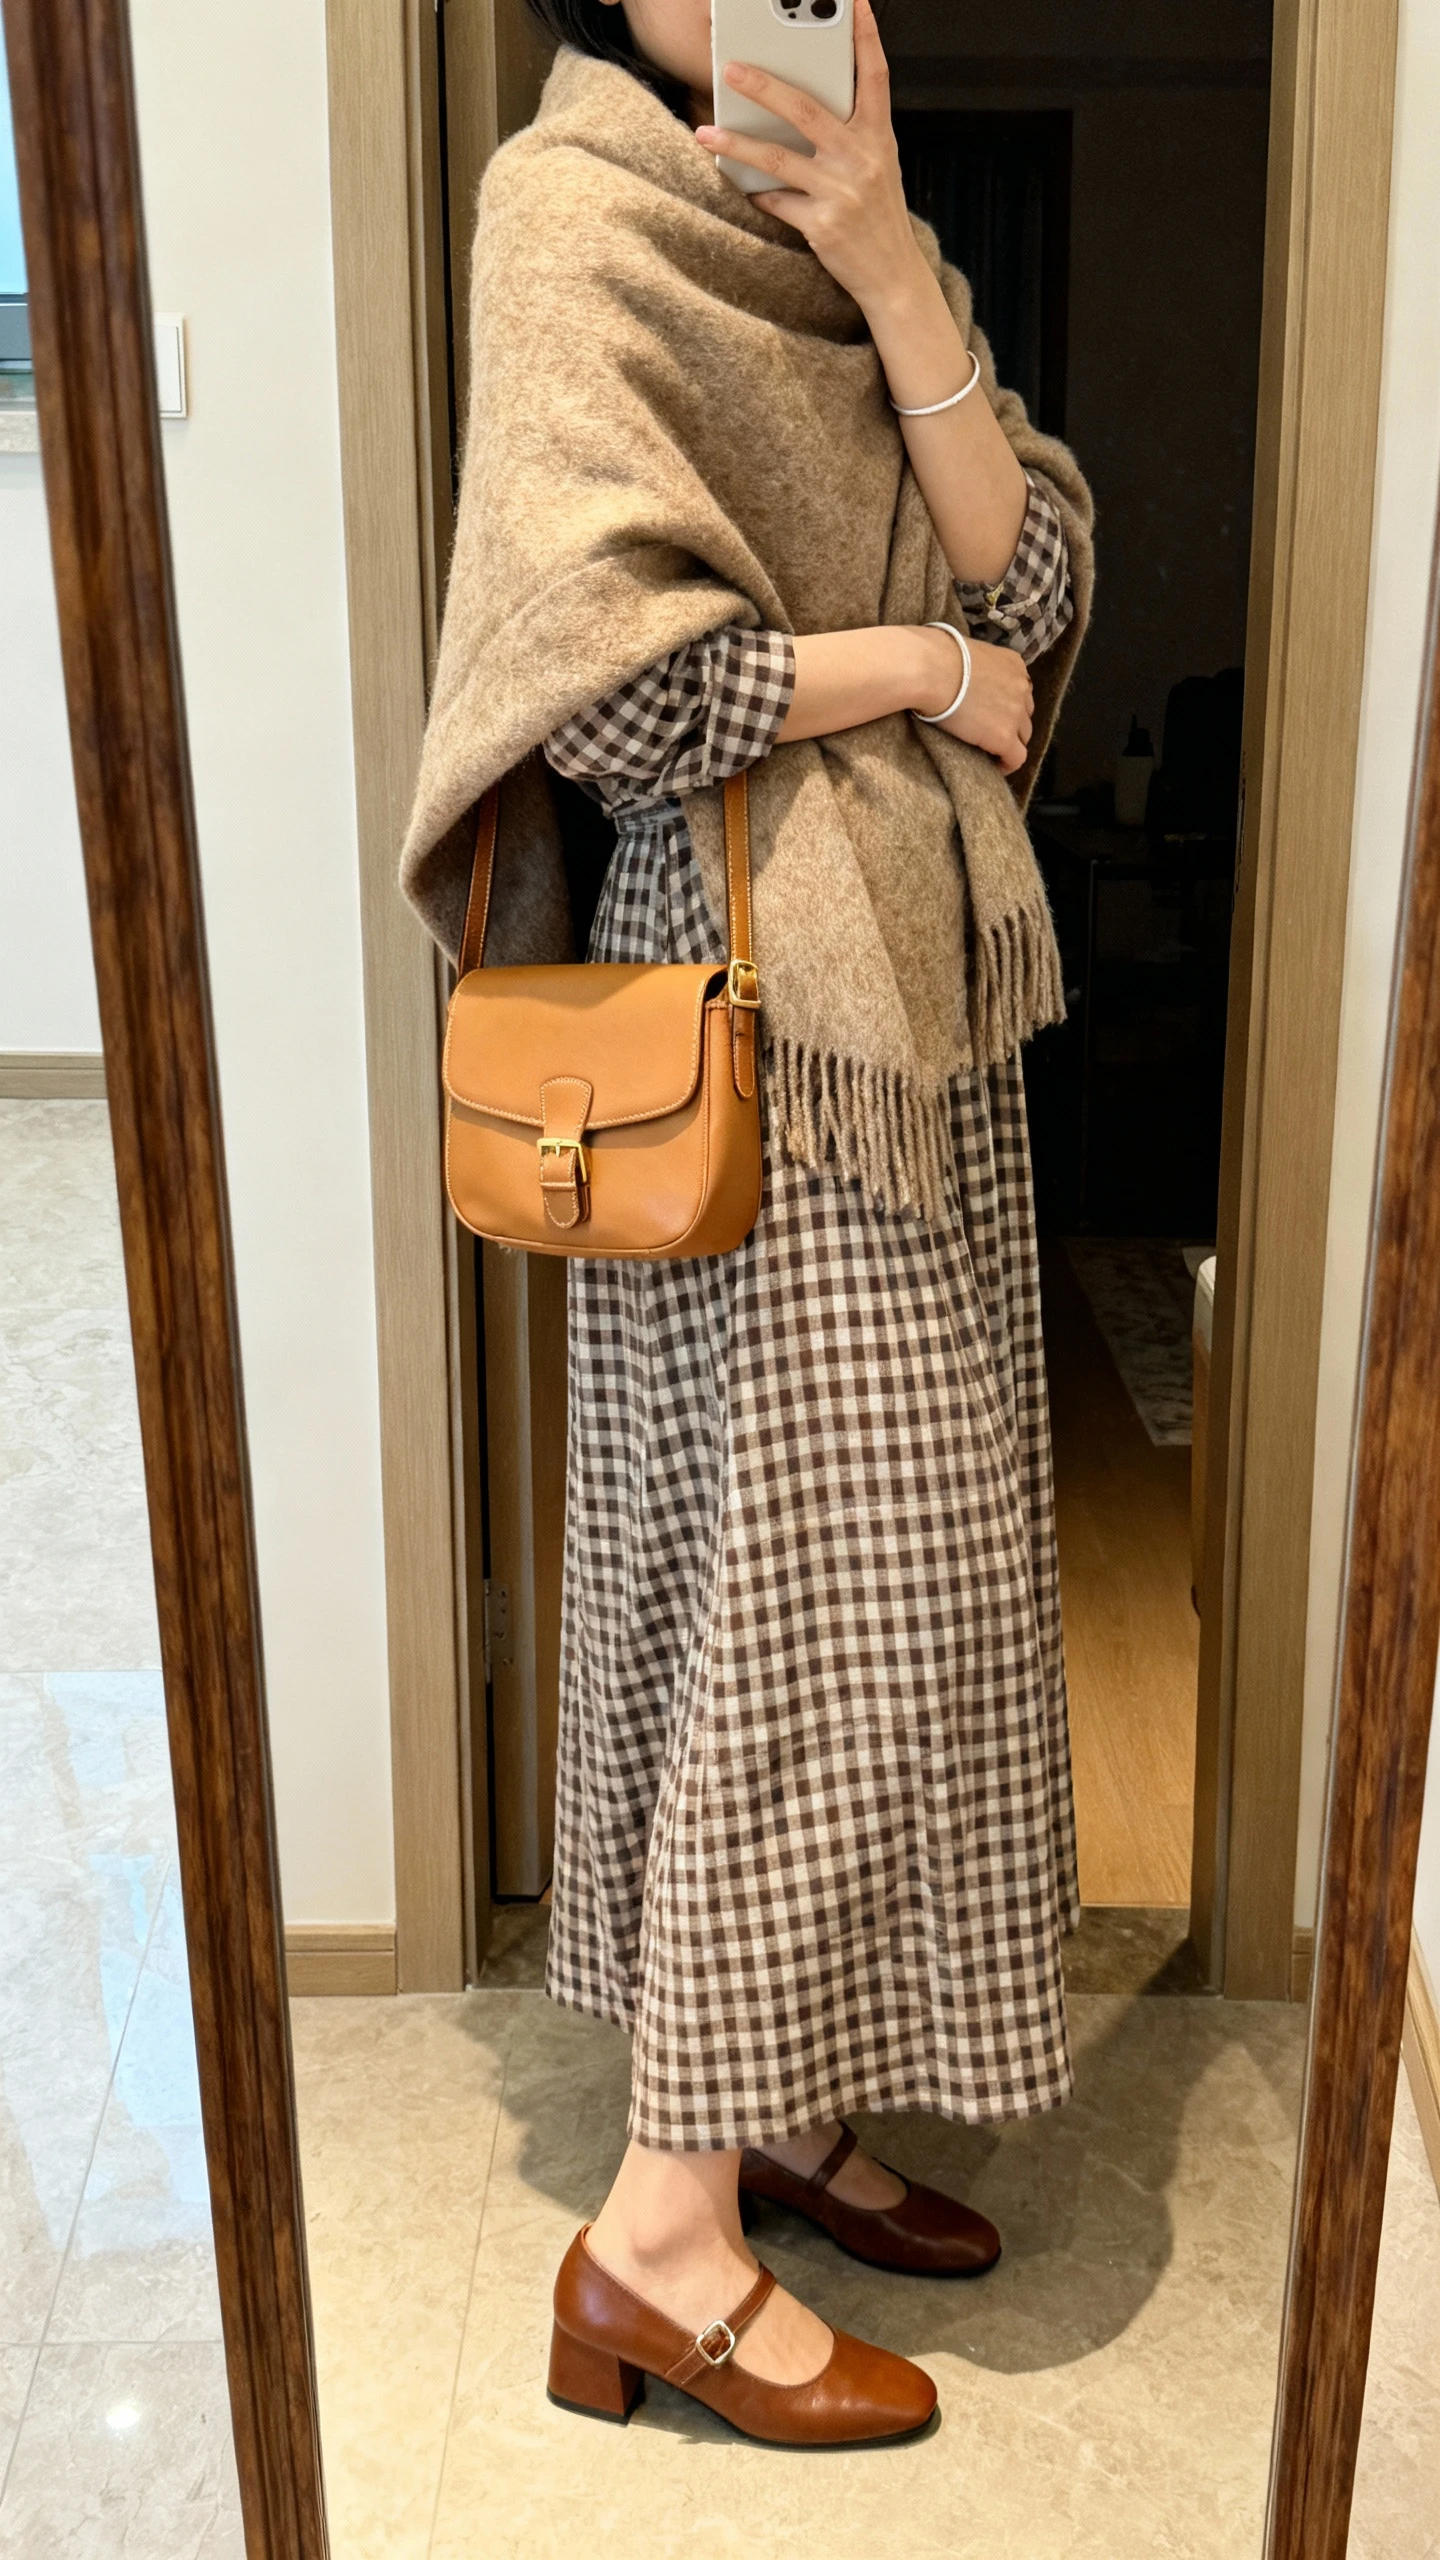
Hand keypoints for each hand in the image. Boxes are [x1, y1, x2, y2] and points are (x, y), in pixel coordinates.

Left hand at [694, 0, 924, 318]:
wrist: (893, 276)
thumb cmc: (879, 217)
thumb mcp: (878, 167)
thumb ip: (850, 134)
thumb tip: (799, 107)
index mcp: (878, 137)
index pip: (874, 76)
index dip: (865, 37)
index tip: (853, 3)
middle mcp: (861, 158)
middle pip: (806, 110)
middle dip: (764, 86)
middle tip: (732, 68)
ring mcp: (841, 191)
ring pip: (778, 158)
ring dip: (737, 144)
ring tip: (705, 132)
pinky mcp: (822, 224)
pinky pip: (777, 201)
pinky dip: (759, 194)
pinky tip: (748, 189)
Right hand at [917, 629, 1033, 776]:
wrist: (932, 671)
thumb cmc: (937, 659)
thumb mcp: (967, 653)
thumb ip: (976, 666)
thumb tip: (962, 675)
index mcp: (1014, 664)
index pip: (1020, 689)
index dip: (1009, 703)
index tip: (994, 712)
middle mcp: (1021, 687)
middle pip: (1025, 713)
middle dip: (1012, 722)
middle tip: (990, 731)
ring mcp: (1015, 713)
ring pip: (1023, 736)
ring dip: (1010, 742)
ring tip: (990, 750)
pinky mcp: (1004, 737)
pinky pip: (1016, 758)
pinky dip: (1008, 764)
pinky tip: (996, 766)